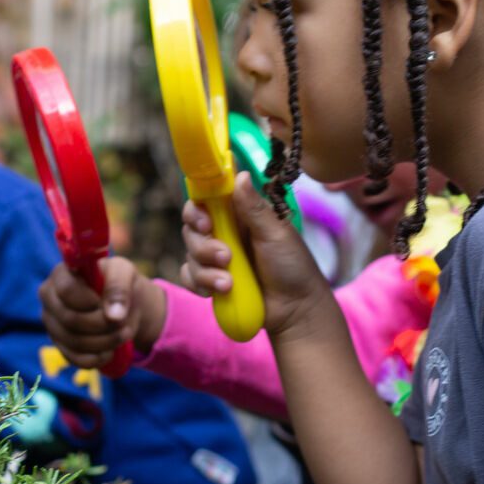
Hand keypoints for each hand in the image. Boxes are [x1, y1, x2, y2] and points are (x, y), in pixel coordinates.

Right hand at [38, 257, 165, 369]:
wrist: (121, 304)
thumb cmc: (118, 283)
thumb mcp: (124, 274)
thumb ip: (119, 288)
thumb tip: (114, 316)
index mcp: (61, 274)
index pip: (67, 290)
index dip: (90, 302)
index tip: (107, 304)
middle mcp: (49, 298)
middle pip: (70, 319)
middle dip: (103, 325)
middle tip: (124, 324)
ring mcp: (51, 323)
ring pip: (74, 342)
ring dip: (105, 342)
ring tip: (123, 334)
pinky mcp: (59, 345)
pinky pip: (76, 359)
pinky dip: (98, 358)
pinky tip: (110, 350)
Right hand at [178, 173, 334, 341]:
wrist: (295, 309)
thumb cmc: (292, 265)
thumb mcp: (275, 234)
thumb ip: (254, 207)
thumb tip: (240, 174)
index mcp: (238, 214)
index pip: (206, 199)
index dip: (197, 208)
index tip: (206, 222)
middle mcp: (224, 232)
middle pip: (191, 228)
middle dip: (203, 245)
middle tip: (225, 257)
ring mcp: (215, 257)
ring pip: (189, 255)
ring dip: (205, 270)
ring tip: (229, 284)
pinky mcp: (211, 280)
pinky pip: (188, 277)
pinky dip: (199, 284)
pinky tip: (219, 292)